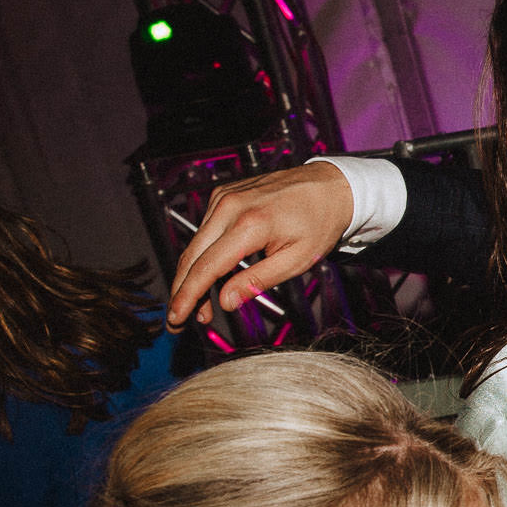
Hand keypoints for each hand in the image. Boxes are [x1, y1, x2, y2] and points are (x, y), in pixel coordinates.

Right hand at [167, 163, 354, 326]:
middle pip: (192, 256)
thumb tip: (225, 302)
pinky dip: (202, 256)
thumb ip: (258, 281)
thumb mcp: (297, 259)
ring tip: (201, 307)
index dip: (188, 296)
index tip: (176, 318)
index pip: (206, 267)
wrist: (330, 186)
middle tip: (180, 320)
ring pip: (195, 244)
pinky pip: (205, 231)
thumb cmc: (320, 221)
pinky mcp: (224, 195)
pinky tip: (211, 278)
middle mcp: (230, 207)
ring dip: (192, 277)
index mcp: (250, 224)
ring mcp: (224, 198)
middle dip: (183, 291)